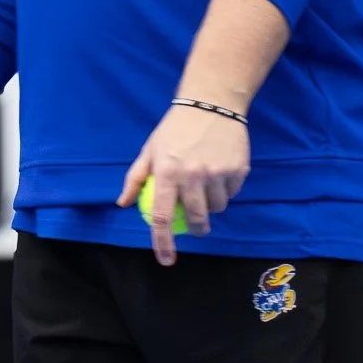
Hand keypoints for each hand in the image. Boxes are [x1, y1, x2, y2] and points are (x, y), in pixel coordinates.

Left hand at [118, 107, 249, 266]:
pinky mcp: (238, 169)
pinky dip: (226, 189)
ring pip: (217, 207)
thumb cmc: (175, 127)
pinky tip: (221, 172)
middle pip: (196, 218)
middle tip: (197, 226)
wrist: (212, 102)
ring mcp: (218, 173)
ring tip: (208, 185)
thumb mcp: (150, 149)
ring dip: (212, 205)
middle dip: (198, 228)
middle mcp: (193, 175)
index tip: (167, 260)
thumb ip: (136, 178)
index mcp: (167, 172)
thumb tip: (124, 204)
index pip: (162, 216)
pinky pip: (232, 192)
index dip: (163, 243)